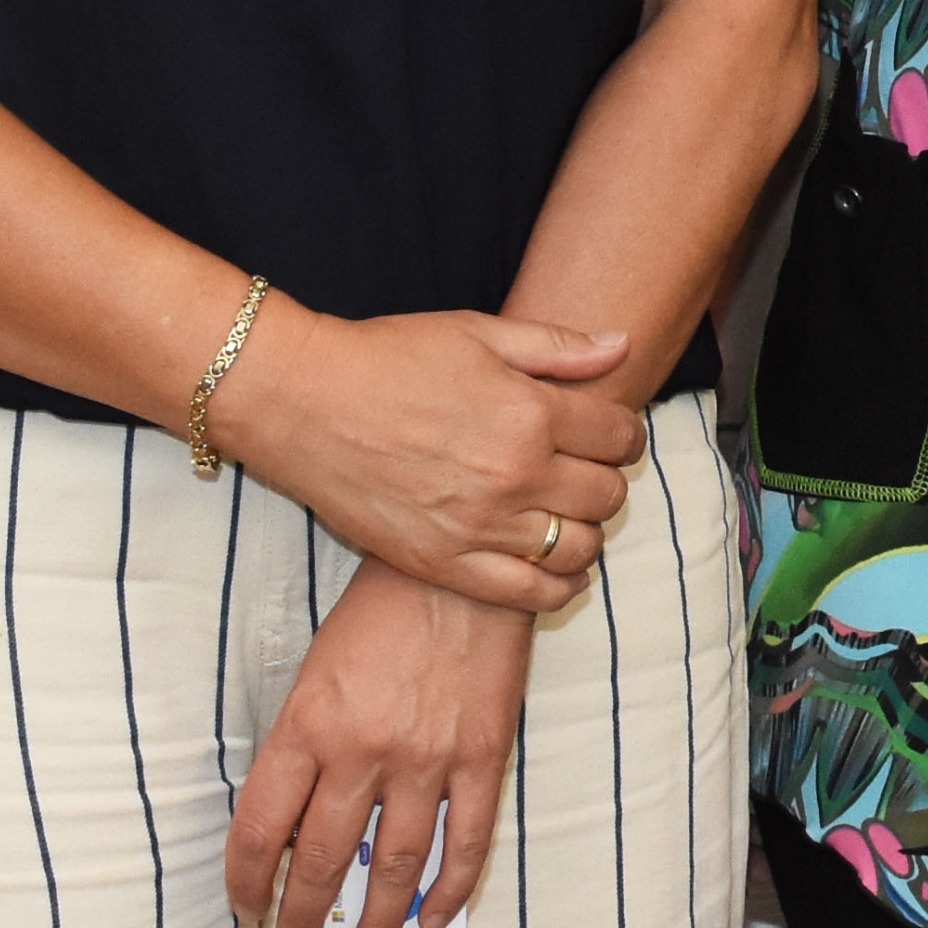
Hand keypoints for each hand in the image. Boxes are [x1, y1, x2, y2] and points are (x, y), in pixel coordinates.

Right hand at [203, 305, 640, 608]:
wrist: (302, 402)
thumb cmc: (388, 358)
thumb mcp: (478, 333)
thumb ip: (558, 347)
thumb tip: (622, 346)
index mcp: (530, 413)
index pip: (620, 437)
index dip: (625, 434)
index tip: (611, 434)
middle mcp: (514, 475)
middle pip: (606, 495)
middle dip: (607, 481)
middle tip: (587, 471)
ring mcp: (479, 526)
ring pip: (577, 548)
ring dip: (587, 533)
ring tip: (571, 516)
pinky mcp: (443, 563)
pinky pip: (528, 595)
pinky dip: (559, 587)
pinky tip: (560, 570)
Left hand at [227, 568, 533, 927]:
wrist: (463, 563)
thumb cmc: (382, 608)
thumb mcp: (318, 670)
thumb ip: (307, 745)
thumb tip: (303, 825)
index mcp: (308, 725)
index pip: (261, 831)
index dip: (247, 884)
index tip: (248, 909)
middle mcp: (363, 749)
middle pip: (321, 861)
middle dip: (302, 920)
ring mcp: (428, 756)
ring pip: (394, 866)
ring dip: (375, 924)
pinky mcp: (485, 752)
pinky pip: (468, 839)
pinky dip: (451, 887)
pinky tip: (434, 916)